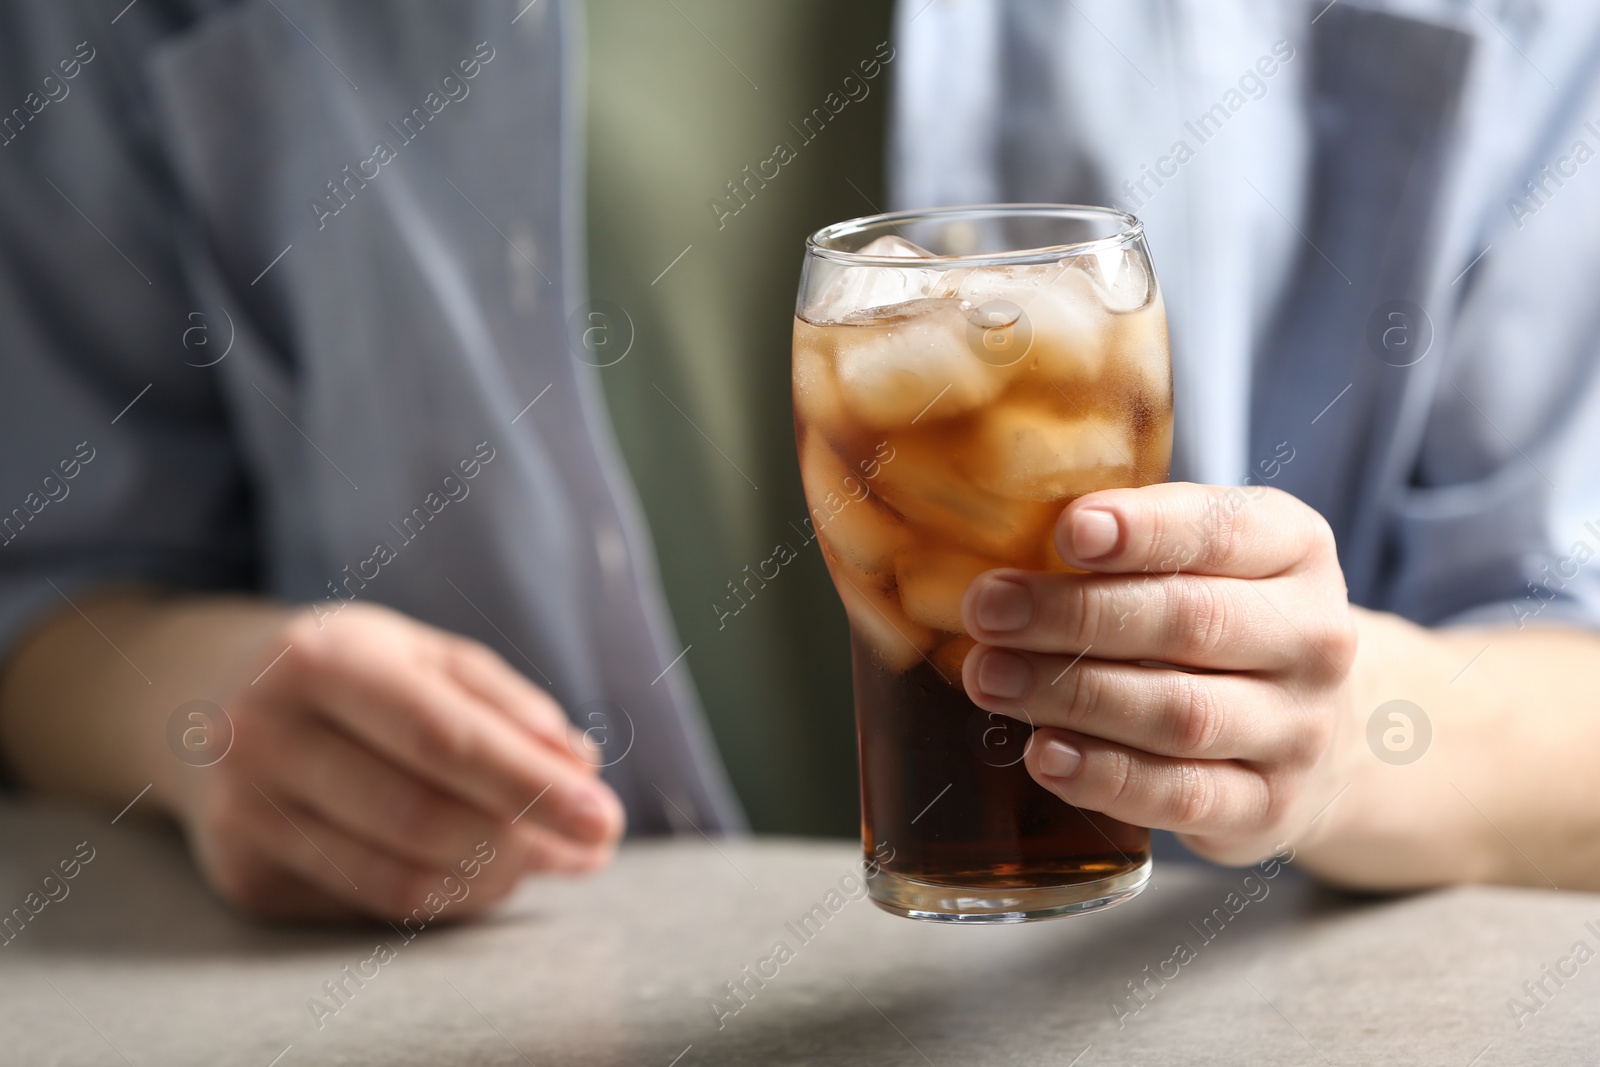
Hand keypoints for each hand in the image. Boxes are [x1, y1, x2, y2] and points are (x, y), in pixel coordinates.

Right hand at [174, 602, 622, 919]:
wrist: (204, 700)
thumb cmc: (349, 672)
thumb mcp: (422, 653)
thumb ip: (505, 703)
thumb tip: (579, 766)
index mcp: (318, 661)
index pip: (442, 739)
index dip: (530, 784)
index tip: (603, 815)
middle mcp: (263, 739)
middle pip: (423, 819)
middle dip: (526, 840)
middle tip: (593, 843)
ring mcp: (245, 814)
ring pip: (401, 879)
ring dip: (498, 877)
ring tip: (548, 855)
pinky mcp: (246, 876)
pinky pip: (373, 903)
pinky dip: (449, 895)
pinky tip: (484, 870)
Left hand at [960, 483, 1357, 864]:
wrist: (1321, 733)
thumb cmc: (1225, 622)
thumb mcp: (1205, 559)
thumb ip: (1126, 541)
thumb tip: (999, 533)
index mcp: (1295, 549)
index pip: (1224, 530)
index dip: (1146, 531)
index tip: (1070, 531)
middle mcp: (1312, 638)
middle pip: (1191, 623)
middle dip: (1076, 615)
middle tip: (988, 609)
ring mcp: (1296, 730)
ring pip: (1180, 713)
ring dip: (1073, 694)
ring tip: (991, 677)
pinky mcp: (1266, 806)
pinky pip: (1180, 796)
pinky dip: (1104, 776)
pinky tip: (1044, 754)